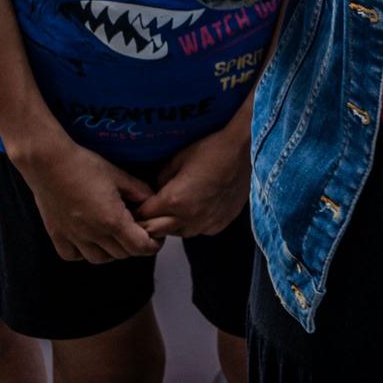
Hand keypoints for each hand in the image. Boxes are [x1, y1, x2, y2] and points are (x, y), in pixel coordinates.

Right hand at [13, 137, 159, 262]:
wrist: (48, 163)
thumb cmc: (85, 165)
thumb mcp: (120, 175)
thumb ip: (140, 192)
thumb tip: (153, 203)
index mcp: (112, 220)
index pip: (140, 247)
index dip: (152, 245)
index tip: (156, 238)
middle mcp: (93, 234)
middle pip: (122, 254)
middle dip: (134, 246)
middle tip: (138, 232)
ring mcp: (73, 237)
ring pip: (99, 259)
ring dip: (111, 251)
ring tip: (115, 235)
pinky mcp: (56, 235)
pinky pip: (73, 256)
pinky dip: (84, 252)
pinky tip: (89, 238)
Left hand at [137, 123, 248, 240]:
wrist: (244, 149)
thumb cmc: (210, 149)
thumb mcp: (176, 160)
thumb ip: (160, 181)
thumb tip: (155, 192)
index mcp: (173, 201)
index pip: (143, 217)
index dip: (138, 210)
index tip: (138, 205)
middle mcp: (189, 218)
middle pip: (156, 232)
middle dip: (150, 222)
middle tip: (153, 209)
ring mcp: (207, 223)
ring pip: (178, 233)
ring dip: (173, 224)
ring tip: (178, 207)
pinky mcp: (222, 223)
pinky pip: (200, 230)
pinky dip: (195, 223)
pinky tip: (200, 207)